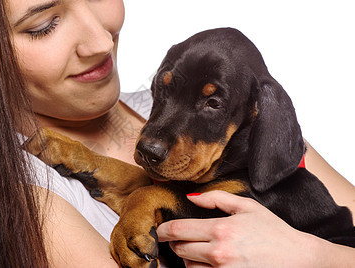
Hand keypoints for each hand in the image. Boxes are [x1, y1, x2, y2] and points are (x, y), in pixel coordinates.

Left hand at [156, 190, 323, 266]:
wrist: (299, 259)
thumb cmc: (273, 231)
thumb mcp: (247, 206)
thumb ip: (216, 198)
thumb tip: (191, 197)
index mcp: (221, 229)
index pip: (178, 230)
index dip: (163, 230)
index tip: (159, 230)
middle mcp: (219, 253)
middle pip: (180, 250)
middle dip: (177, 244)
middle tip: (182, 239)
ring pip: (189, 267)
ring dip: (189, 259)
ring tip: (201, 252)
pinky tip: (209, 263)